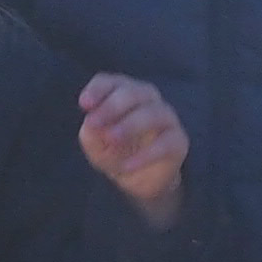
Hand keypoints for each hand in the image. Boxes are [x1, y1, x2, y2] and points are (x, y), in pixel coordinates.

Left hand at [76, 75, 187, 223]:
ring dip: (130, 125)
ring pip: (153, 113)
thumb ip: (91, 134)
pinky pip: (166, 143)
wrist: (140, 179)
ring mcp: (165, 118)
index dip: (98, 90)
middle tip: (94, 123)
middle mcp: (146, 100)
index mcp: (122, 93)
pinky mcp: (178, 141)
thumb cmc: (114, 152)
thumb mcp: (95, 145)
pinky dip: (146, 154)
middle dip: (112, 106)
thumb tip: (92, 126)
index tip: (84, 104)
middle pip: (134, 92)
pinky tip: (127, 165)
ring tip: (112, 140)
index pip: (110, 82)